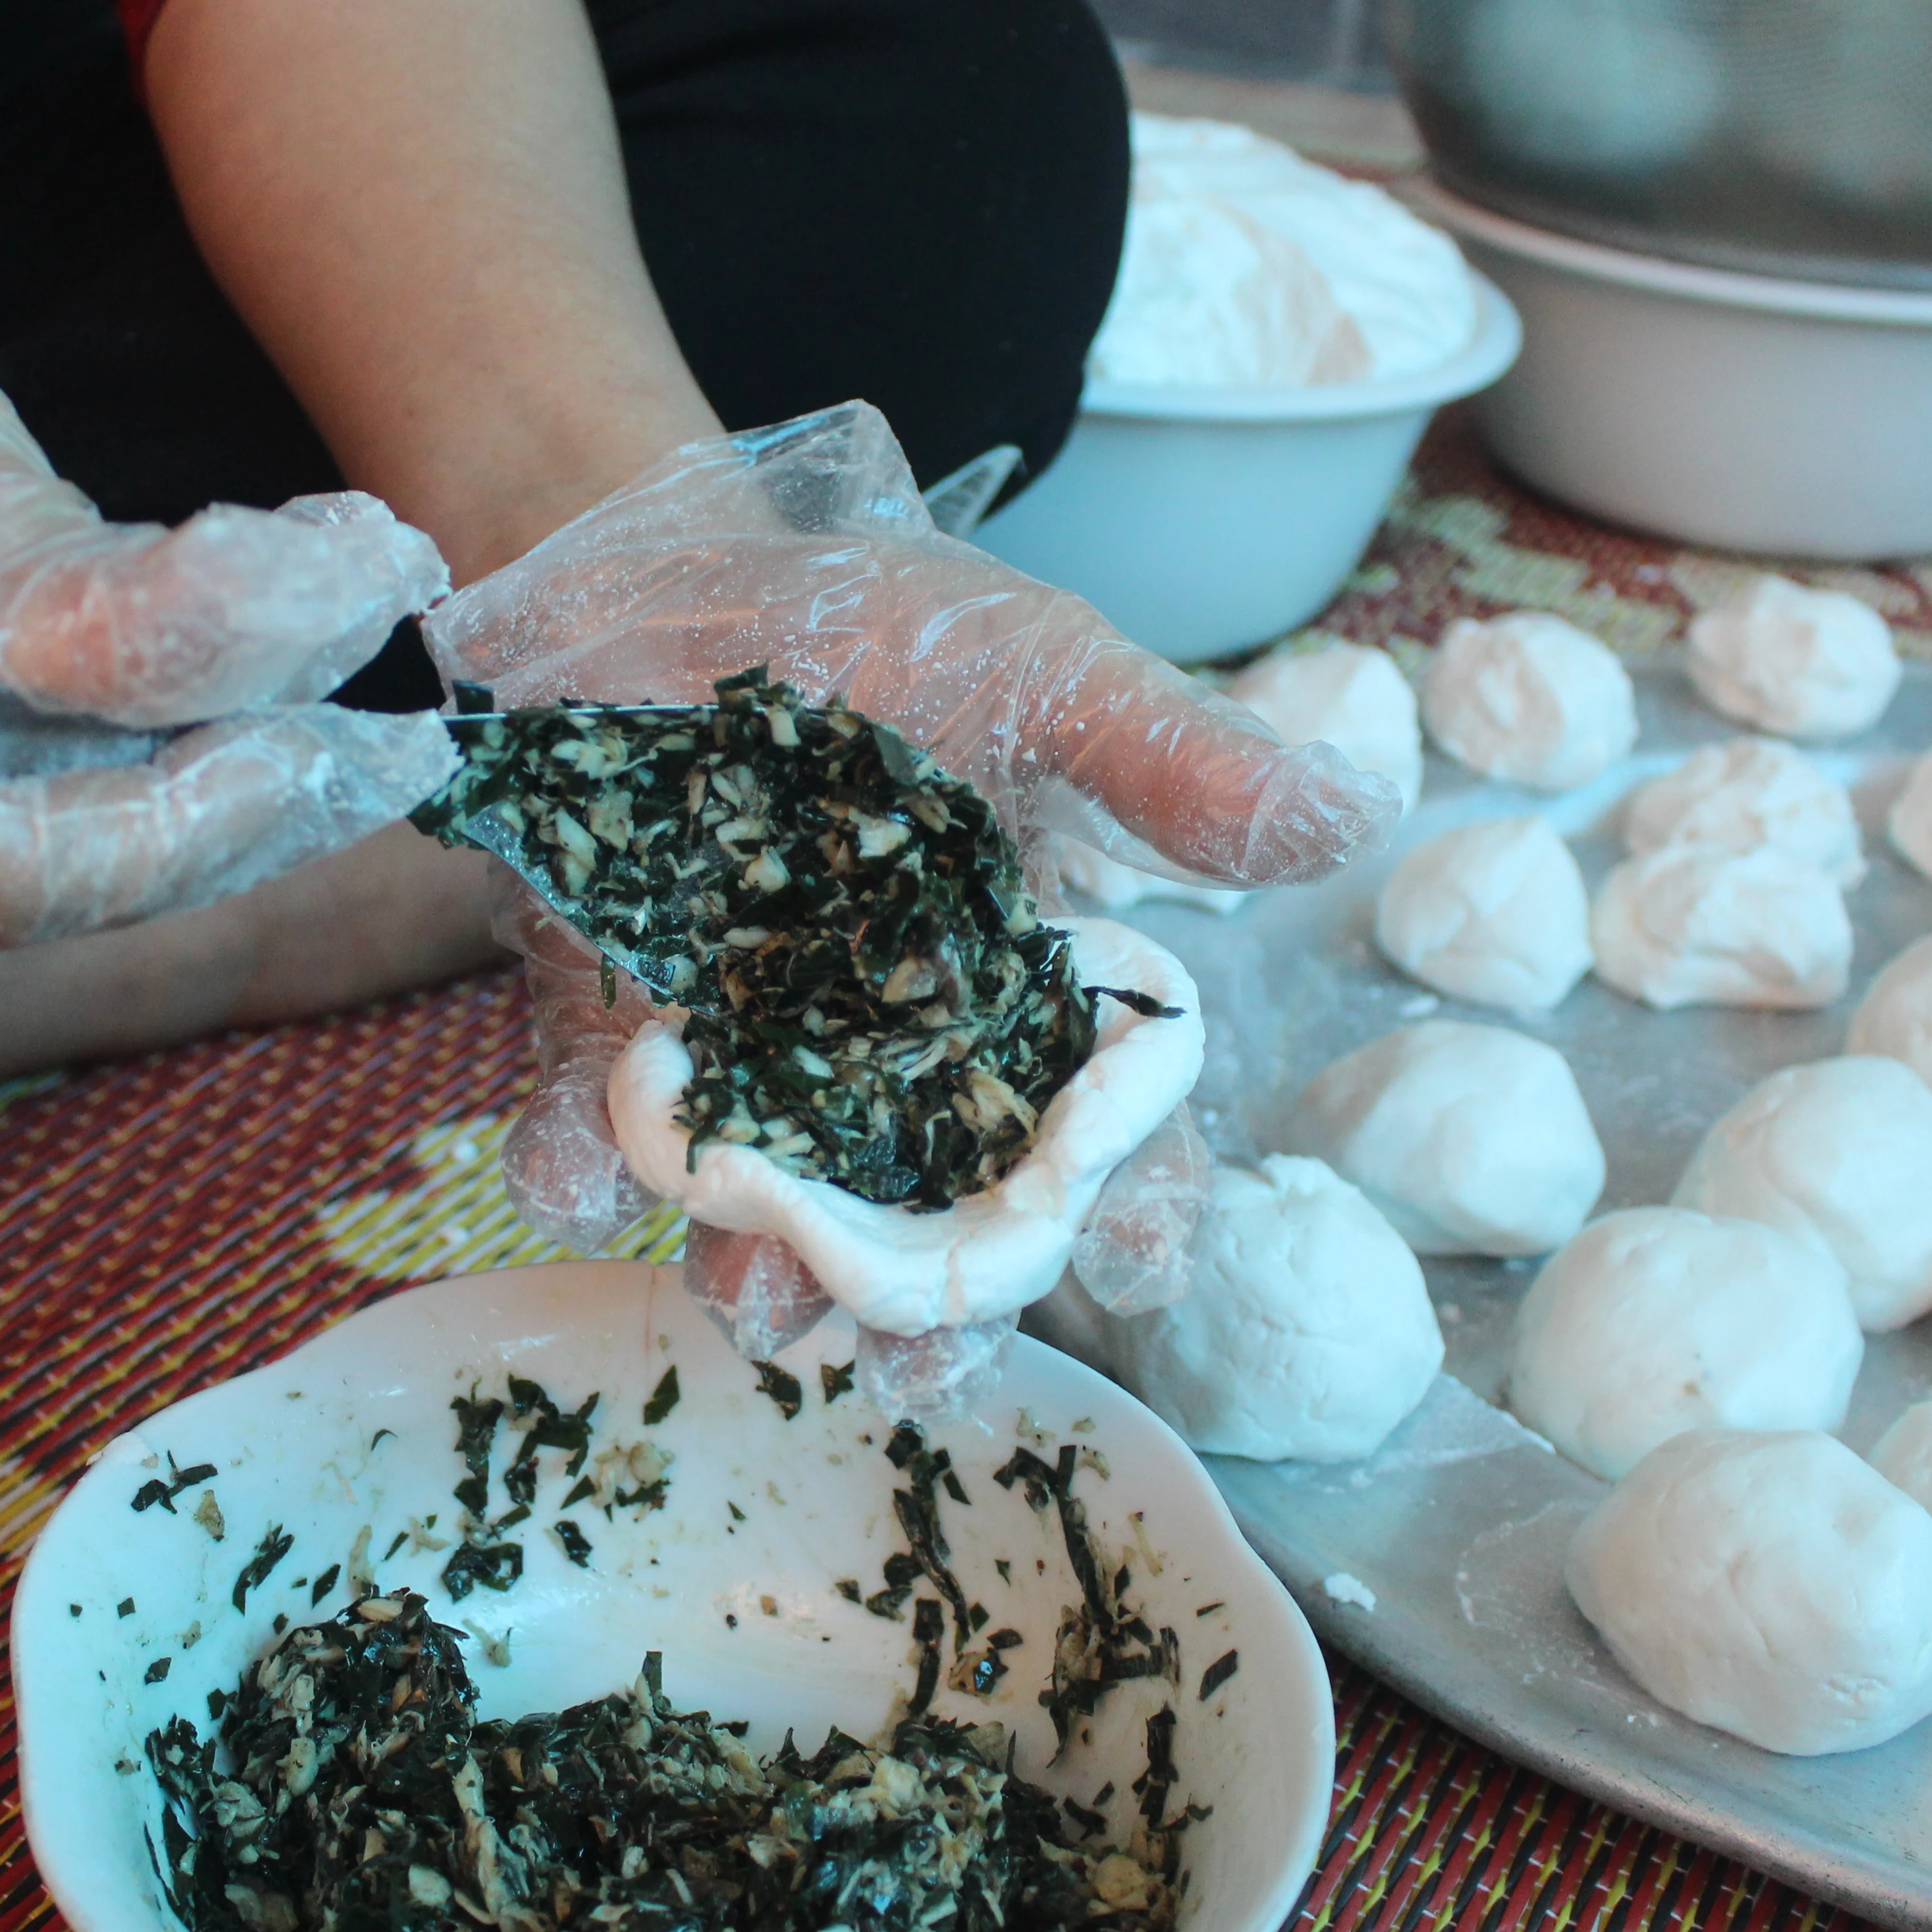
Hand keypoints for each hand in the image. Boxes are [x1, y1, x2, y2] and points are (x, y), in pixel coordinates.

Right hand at [0, 118, 459, 946]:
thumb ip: (106, 593)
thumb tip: (323, 644)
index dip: (185, 829)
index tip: (331, 745)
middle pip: (1, 892)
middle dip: (208, 816)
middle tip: (383, 736)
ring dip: (150, 806)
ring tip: (307, 710)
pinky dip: (53, 794)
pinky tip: (160, 723)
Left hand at [425, 402, 1396, 1342]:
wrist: (665, 567)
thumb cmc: (879, 618)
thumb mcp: (1041, 672)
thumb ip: (1170, 761)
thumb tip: (1360, 811)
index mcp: (1016, 990)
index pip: (1096, 1128)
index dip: (1130, 1208)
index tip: (1137, 1272)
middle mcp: (890, 1056)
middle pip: (933, 1221)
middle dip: (924, 1305)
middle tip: (906, 1364)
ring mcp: (751, 1055)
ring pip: (773, 1212)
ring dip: (758, 1268)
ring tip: (746, 1301)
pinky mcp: (613, 1025)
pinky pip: (590, 1124)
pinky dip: (576, 1161)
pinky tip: (572, 1181)